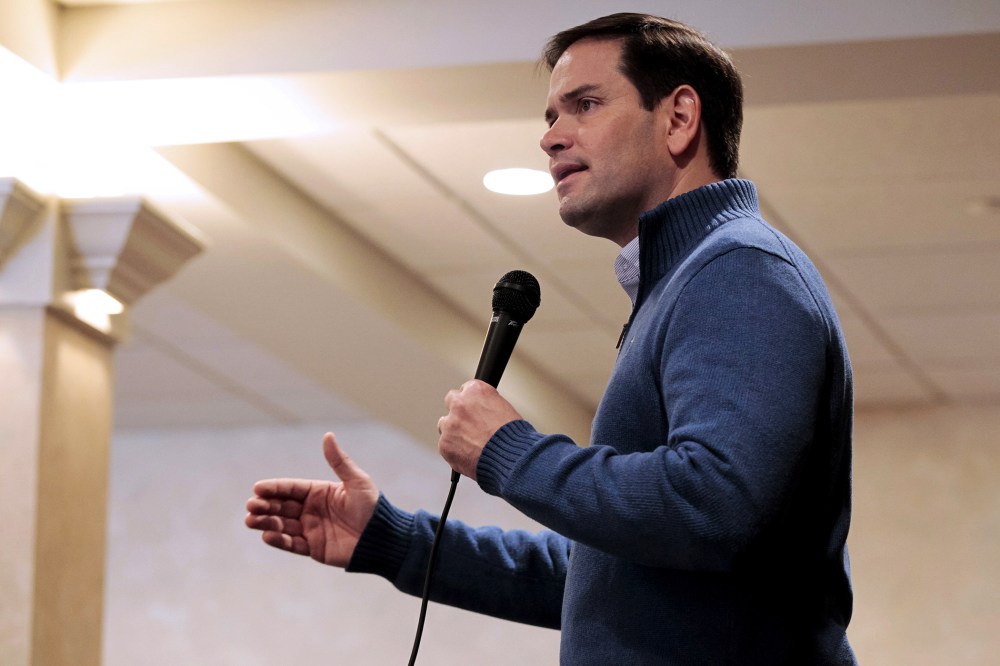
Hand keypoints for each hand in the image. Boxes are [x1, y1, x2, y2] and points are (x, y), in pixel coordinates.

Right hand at [244, 432, 378, 566]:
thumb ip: (339, 461)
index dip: (274, 488)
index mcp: (319, 492)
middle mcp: (311, 510)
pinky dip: (279, 541)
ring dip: (266, 522)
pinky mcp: (313, 548)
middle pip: (281, 506)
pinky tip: (267, 536)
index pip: (291, 488)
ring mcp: (311, 529)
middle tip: (251, 506)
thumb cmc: (373, 508)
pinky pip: (292, 544)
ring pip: (282, 525)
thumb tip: (327, 435)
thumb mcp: (357, 482)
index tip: (258, 487)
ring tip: (251, 520)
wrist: (382, 539)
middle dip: (264, 505)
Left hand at [437, 379, 521, 479]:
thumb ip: (487, 405)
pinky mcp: (445, 444)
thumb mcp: (505, 409)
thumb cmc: (513, 436)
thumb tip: (481, 411)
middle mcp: (459, 404)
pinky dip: (455, 450)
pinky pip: (445, 445)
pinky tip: (469, 455)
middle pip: (451, 401)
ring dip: (453, 431)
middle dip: (458, 411)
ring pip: (445, 424)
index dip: (471, 402)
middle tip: (469, 424)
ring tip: (471, 443)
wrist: (511, 459)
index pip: (465, 389)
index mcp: (475, 391)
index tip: (474, 409)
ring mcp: (450, 425)